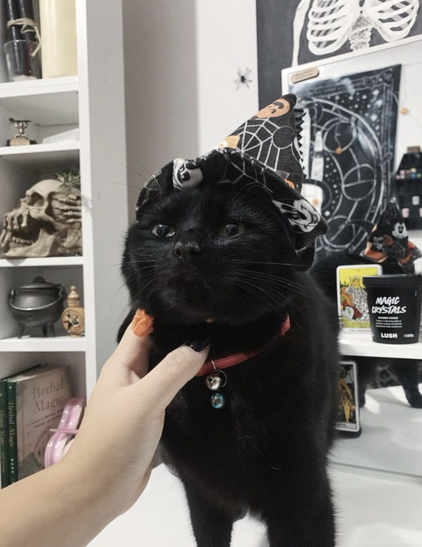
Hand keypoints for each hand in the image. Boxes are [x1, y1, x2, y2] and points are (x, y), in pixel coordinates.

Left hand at [61, 326, 209, 519]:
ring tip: (219, 345)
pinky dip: (188, 384)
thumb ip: (172, 371)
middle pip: (158, 346)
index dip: (165, 312)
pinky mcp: (152, 417)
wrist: (99, 490)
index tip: (196, 303)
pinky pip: (172, 392)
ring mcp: (142, 397)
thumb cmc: (114, 440)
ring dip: (187, 360)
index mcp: (122, 364)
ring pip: (167, 369)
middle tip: (217, 323)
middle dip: (182, 334)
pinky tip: (208, 380)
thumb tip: (201, 343)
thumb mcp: (144, 400)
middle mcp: (131, 376)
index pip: (143, 326)